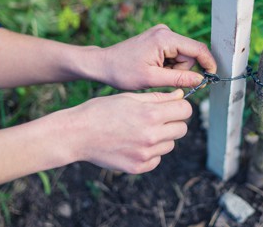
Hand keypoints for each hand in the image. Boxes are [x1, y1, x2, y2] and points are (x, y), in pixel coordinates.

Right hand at [56, 89, 190, 173]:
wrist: (76, 134)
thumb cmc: (101, 111)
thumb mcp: (129, 97)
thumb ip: (158, 98)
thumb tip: (180, 96)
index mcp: (151, 114)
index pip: (185, 110)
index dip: (180, 106)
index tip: (172, 106)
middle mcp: (151, 136)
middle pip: (182, 129)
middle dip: (173, 122)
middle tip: (157, 119)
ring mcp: (145, 154)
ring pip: (170, 144)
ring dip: (161, 138)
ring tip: (139, 131)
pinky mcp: (138, 167)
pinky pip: (157, 159)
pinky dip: (150, 153)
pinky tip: (133, 144)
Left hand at [95, 24, 216, 89]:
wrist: (103, 64)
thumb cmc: (123, 72)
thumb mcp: (152, 79)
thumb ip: (179, 79)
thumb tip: (201, 80)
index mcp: (164, 38)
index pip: (197, 49)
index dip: (208, 63)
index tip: (212, 77)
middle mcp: (165, 31)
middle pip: (190, 54)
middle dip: (183, 70)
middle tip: (164, 79)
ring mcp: (162, 33)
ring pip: (183, 55)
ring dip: (175, 69)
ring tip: (155, 74)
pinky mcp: (159, 38)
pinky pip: (174, 54)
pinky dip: (169, 65)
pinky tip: (154, 69)